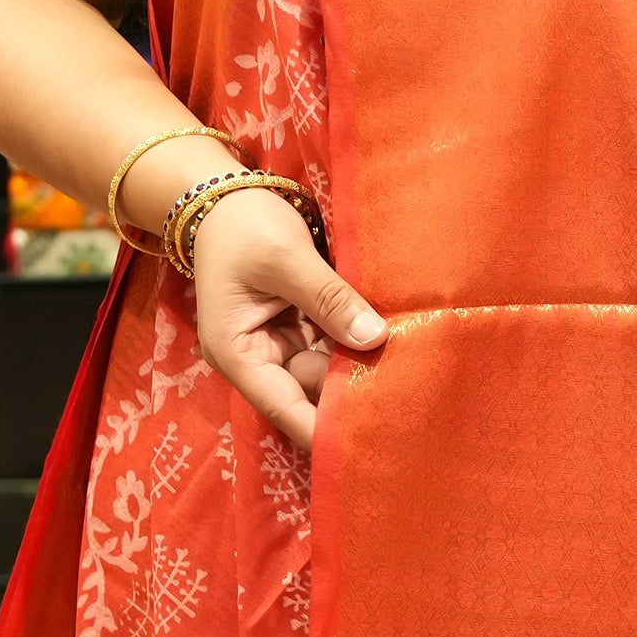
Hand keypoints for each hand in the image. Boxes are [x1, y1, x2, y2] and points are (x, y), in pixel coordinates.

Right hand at [189, 187, 385, 454]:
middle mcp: (259, 358)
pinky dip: (359, 342)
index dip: (325, 429)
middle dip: (353, 392)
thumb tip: (376, 339)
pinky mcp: (300, 325)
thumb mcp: (286, 258)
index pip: (286, 408)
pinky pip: (334, 344)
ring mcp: (281, 342)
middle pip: (311, 392)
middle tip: (408, 397)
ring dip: (362, 365)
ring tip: (411, 371)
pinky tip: (396, 344)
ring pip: (328, 369)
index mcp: (239, 354)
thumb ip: (330, 299)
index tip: (369, 443)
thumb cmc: (243, 225)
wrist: (225, 194)